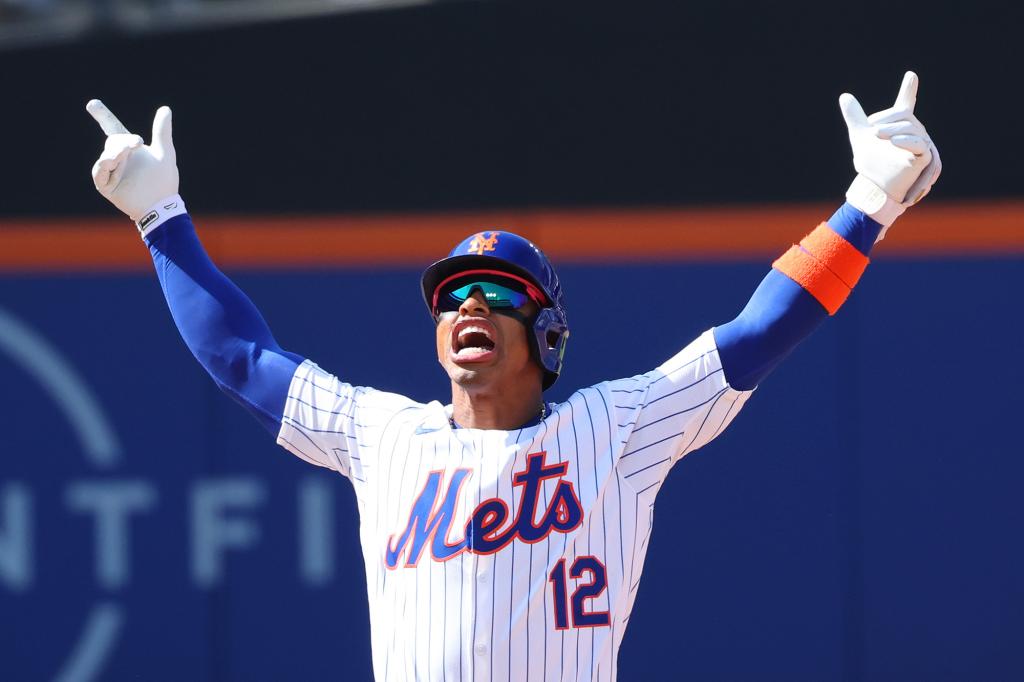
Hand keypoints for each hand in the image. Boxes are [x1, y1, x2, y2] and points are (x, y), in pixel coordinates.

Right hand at [87, 100, 178, 221]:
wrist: (162, 204)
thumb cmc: (164, 180)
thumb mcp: (165, 152)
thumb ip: (162, 131)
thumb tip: (165, 108)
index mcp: (129, 148)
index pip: (113, 128)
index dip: (103, 116)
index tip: (91, 104)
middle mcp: (118, 157)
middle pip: (113, 141)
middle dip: (123, 141)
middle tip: (137, 142)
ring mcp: (111, 171)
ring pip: (107, 155)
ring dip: (118, 152)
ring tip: (126, 155)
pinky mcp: (106, 185)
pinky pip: (99, 172)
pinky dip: (105, 165)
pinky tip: (112, 161)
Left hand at [839, 72, 941, 228]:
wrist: (873, 186)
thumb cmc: (870, 163)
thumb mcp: (860, 137)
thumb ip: (855, 117)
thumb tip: (844, 96)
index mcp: (899, 124)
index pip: (906, 102)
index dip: (908, 89)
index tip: (911, 75)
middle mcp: (913, 130)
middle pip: (904, 115)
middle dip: (886, 120)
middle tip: (870, 131)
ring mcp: (921, 142)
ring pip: (910, 128)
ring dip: (891, 130)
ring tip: (875, 135)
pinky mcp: (924, 156)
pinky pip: (919, 144)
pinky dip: (906, 141)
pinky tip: (894, 140)